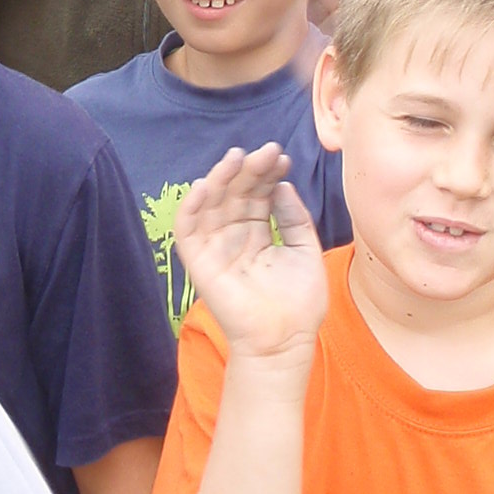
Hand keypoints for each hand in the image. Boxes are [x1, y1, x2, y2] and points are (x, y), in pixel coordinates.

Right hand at [174, 147, 328, 361]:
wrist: (285, 342)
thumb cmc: (299, 304)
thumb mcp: (305, 251)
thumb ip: (294, 218)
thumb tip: (282, 185)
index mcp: (257, 233)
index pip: (257, 194)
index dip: (267, 174)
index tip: (282, 157)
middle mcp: (234, 236)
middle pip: (235, 194)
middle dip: (249, 170)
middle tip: (266, 151)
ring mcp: (215, 248)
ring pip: (211, 204)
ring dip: (221, 178)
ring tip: (238, 157)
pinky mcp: (199, 263)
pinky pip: (188, 229)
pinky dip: (192, 206)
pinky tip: (204, 184)